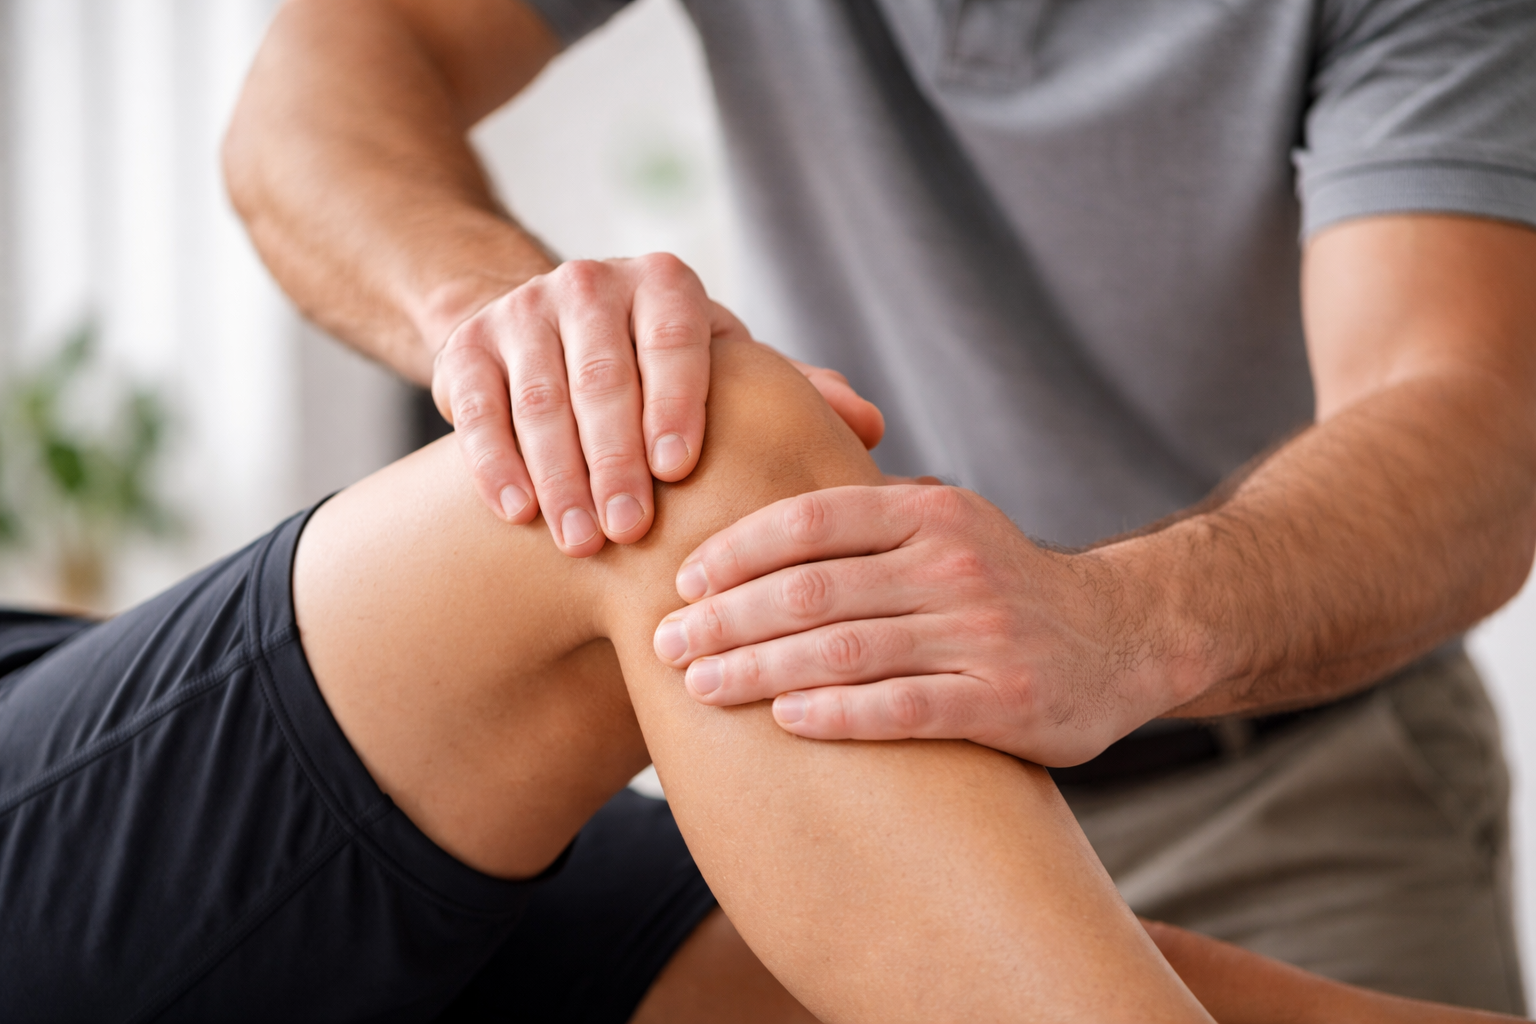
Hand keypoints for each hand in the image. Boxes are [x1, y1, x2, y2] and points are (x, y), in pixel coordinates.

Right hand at [431, 253, 884, 555]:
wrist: (550, 337)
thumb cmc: (664, 374)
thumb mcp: (723, 373)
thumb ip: (787, 397)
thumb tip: (870, 427)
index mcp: (665, 285)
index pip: (673, 335)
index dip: (674, 400)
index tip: (676, 471)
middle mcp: (591, 284)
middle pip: (600, 373)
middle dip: (612, 455)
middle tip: (628, 531)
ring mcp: (522, 311)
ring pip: (536, 394)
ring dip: (557, 471)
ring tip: (579, 540)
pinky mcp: (465, 345)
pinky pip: (474, 406)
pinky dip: (494, 461)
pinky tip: (518, 514)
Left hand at [651, 484, 1193, 764]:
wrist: (1123, 636)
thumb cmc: (1003, 584)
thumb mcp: (947, 526)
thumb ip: (867, 520)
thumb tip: (746, 525)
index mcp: (928, 512)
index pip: (810, 518)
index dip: (737, 550)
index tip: (684, 581)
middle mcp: (952, 563)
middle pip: (811, 588)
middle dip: (727, 617)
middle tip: (668, 643)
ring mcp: (980, 633)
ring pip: (844, 649)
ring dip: (759, 669)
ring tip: (701, 684)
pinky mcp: (1004, 700)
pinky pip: (902, 708)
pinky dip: (837, 715)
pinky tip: (785, 722)